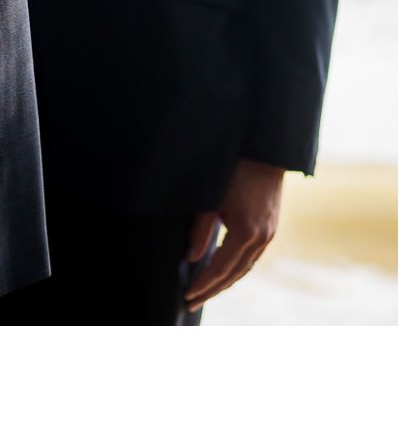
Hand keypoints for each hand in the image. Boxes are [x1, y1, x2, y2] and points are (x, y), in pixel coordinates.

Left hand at [184, 157, 285, 310]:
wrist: (265, 154)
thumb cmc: (234, 172)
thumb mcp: (211, 200)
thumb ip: (200, 230)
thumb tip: (191, 258)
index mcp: (246, 233)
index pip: (220, 268)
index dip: (203, 284)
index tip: (187, 295)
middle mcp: (261, 239)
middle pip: (234, 275)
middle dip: (212, 290)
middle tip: (191, 302)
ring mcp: (268, 236)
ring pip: (245, 268)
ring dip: (224, 283)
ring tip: (204, 292)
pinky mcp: (269, 229)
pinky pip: (251, 258)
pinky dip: (235, 269)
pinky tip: (223, 272)